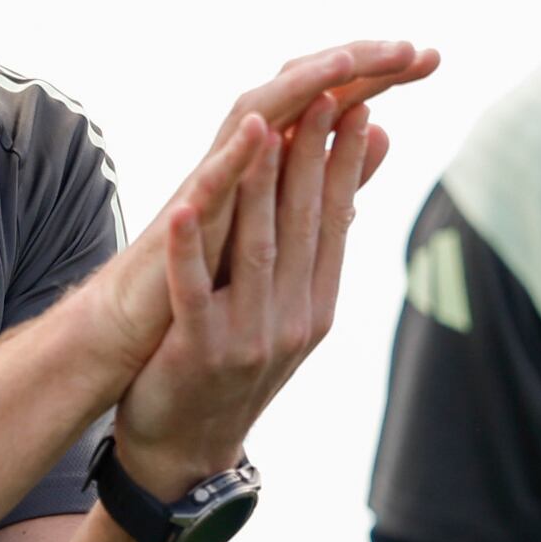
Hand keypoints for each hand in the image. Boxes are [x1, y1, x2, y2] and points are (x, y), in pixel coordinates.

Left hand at [106, 42, 436, 493]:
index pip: (336, 220)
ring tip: (261, 129)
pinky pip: (193, 289)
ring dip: (258, 187)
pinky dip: (189, 246)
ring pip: (257, 250)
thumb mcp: (288, 309)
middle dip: (314, 156)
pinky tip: (184, 205)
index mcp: (316, 305)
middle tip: (325, 92)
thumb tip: (355, 201)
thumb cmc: (235, 363)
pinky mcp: (198, 352)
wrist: (187, 449)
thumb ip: (317, 249)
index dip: (345, 160)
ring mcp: (247, 338)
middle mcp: (291, 320)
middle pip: (304, 225)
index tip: (357, 100)